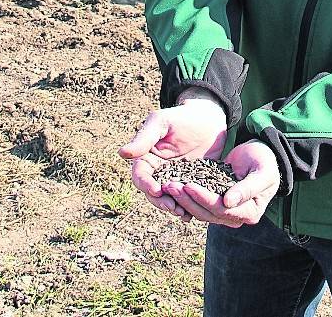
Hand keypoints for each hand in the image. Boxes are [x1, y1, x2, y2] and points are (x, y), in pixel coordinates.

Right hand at [118, 94, 226, 220]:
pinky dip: (190, 207)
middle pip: (154, 193)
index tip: (156, 190)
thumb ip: (144, 138)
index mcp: (146, 160)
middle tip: (172, 207)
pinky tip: (195, 214)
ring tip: (184, 214)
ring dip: (175, 208)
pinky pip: (188, 198)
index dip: (146, 185)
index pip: (140, 176)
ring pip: (170, 199)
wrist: (208, 119)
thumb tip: (122, 153)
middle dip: (161, 202)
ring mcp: (175, 180)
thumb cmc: (181, 117)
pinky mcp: (192, 184)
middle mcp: (158, 173)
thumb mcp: (161, 123)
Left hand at [165, 140, 279, 227]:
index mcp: (250, 212)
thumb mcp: (263, 171)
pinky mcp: (215, 203)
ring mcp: (224, 212)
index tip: (189, 186)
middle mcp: (236, 217)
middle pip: (207, 213)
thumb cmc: (265, 160)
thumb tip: (229, 202)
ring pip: (199, 211)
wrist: (261, 154)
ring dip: (183, 199)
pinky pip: (197, 203)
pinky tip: (173, 185)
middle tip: (171, 186)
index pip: (222, 209)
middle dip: (188, 200)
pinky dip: (185, 196)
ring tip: (168, 185)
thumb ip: (248, 187)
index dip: (204, 199)